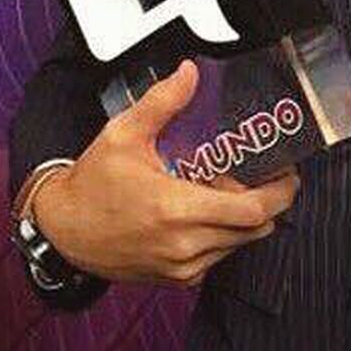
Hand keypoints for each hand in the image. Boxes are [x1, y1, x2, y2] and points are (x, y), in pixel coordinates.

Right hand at [33, 58, 299, 288]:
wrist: (62, 230)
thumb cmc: (92, 182)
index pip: (253, 212)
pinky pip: (219, 256)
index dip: (280, 192)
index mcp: (177, 210)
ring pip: (239, 244)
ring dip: (244, 218)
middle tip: (260, 173)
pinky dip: (223, 234)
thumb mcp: (124, 133)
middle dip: (268, 201)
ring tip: (224, 187)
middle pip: (256, 229)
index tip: (288, 172)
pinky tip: (204, 208)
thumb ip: (163, 102)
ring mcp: (182, 267)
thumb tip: (190, 71)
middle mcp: (185, 245)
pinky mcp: (176, 279)